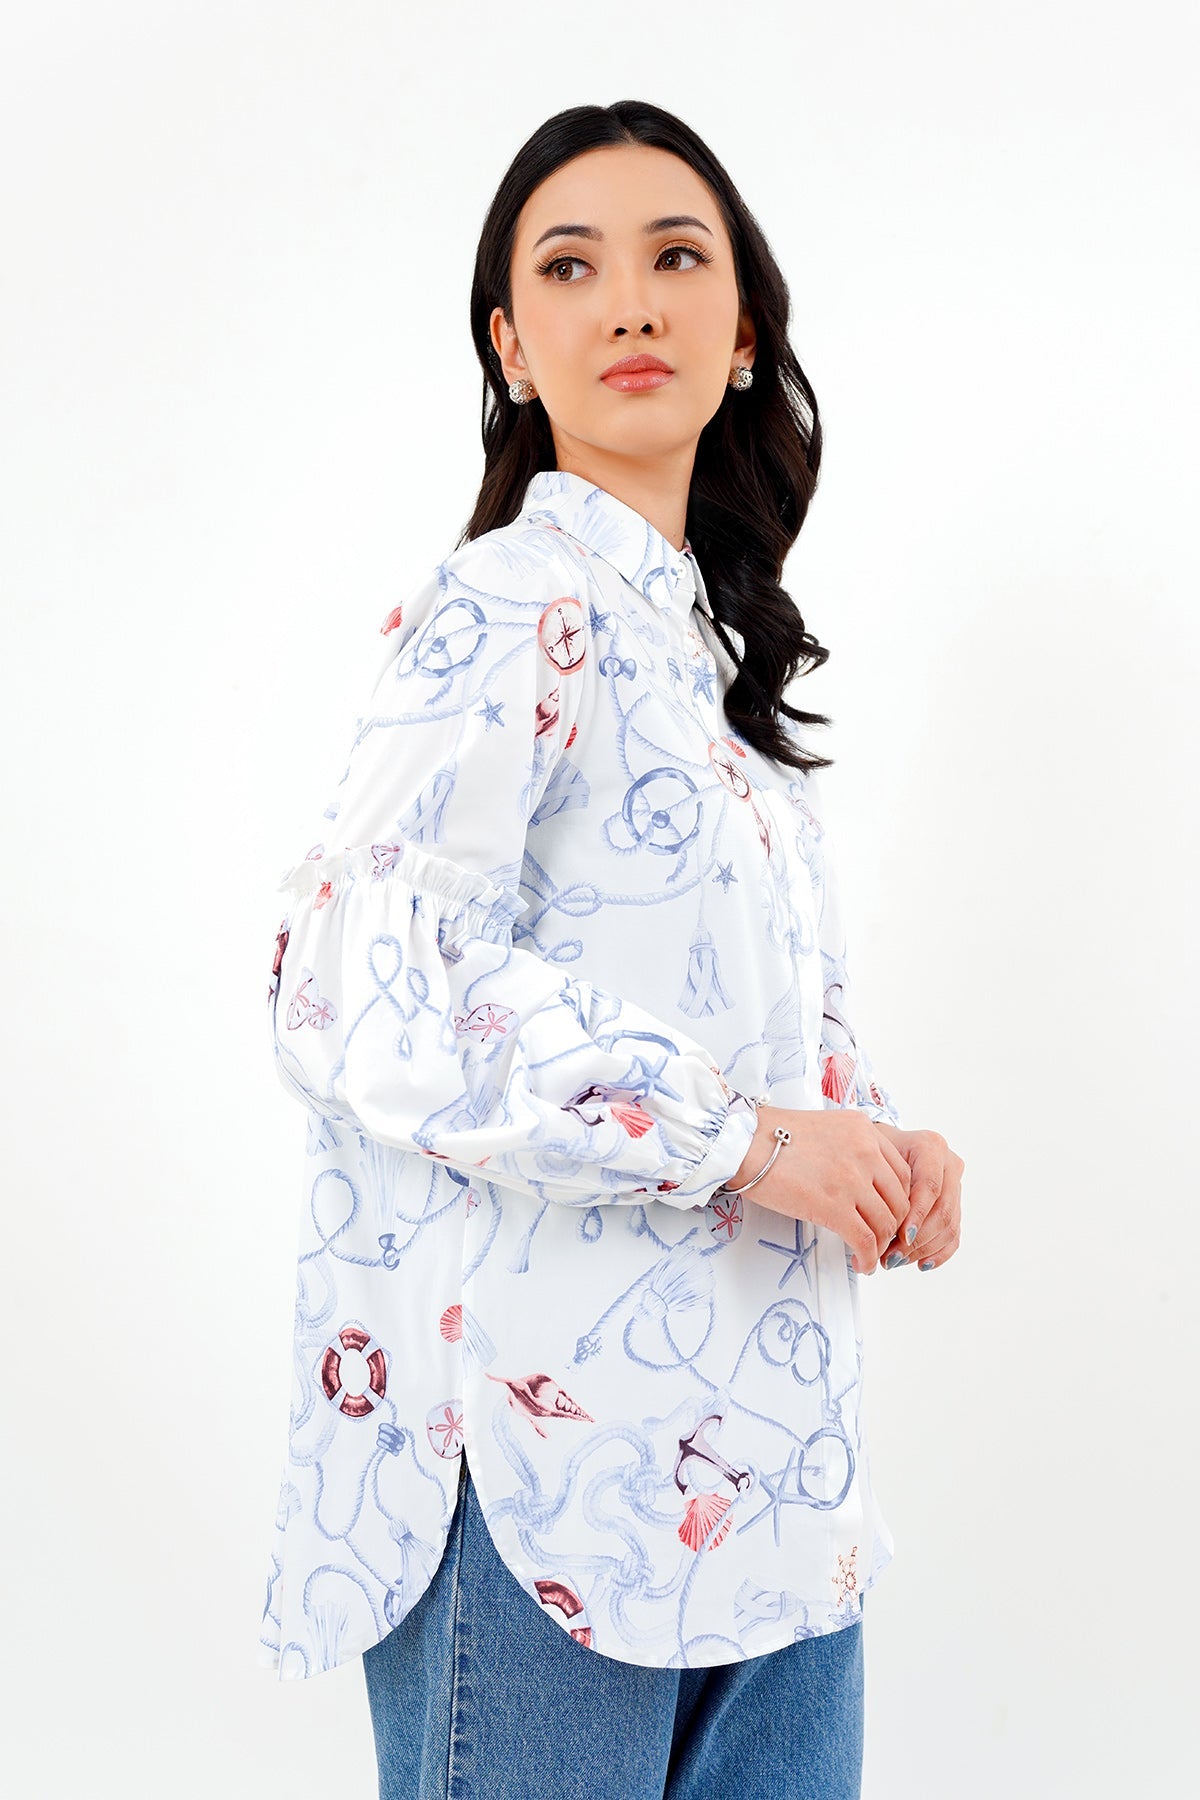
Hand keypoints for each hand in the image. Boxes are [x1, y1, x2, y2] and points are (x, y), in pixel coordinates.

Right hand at [725, 1105, 911, 1273]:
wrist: (743, 1142)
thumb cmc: (772, 1136)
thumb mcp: (826, 1127)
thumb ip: (851, 1146)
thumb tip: (861, 1179)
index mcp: (864, 1130)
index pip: (902, 1173)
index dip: (899, 1201)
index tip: (889, 1215)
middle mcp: (866, 1152)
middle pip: (900, 1200)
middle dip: (894, 1226)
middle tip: (881, 1240)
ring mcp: (852, 1179)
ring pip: (887, 1223)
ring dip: (882, 1246)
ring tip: (869, 1254)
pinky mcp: (834, 1206)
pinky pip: (865, 1240)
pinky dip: (868, 1258)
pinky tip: (862, 1264)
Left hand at [871, 1125, 963, 1270]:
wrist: (883, 1148)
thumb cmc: (873, 1151)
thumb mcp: (872, 1157)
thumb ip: (879, 1184)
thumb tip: (874, 1229)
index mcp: (931, 1146)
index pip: (930, 1185)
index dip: (918, 1214)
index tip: (901, 1236)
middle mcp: (949, 1165)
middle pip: (943, 1210)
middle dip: (917, 1239)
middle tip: (891, 1256)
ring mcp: (955, 1186)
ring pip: (949, 1226)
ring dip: (922, 1250)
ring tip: (894, 1260)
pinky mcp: (956, 1206)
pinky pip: (954, 1235)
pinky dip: (937, 1254)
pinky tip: (920, 1263)